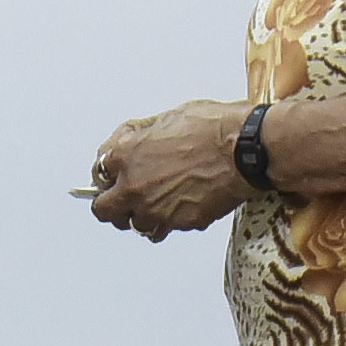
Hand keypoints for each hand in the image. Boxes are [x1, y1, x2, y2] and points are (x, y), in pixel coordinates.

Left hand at [87, 101, 253, 240]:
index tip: (114, 174)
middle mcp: (134, 186)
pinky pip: (165, 228)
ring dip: (142, 215)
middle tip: (122, 200)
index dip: (109, 173)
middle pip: (104, 210)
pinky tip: (180, 207)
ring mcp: (155, 209)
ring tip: (157, 204)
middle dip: (112, 205)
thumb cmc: (215, 128)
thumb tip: (133, 140)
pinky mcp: (179, 223)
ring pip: (135, 224)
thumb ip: (143, 134)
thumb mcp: (169, 117)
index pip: (99, 172)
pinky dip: (169, 221)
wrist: (245, 151)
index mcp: (126, 155)